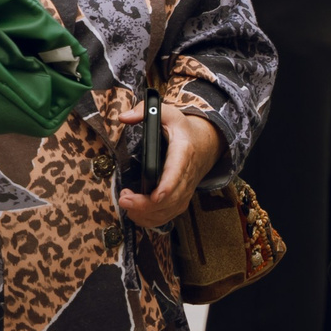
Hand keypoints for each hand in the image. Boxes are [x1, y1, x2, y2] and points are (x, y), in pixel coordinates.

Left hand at [115, 101, 221, 229]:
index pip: (177, 172)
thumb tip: (124, 118)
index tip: (154, 196)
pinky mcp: (182, 198)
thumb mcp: (167, 113)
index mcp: (183, 152)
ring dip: (146, 214)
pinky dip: (152, 220)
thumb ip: (145, 111)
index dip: (168, 187)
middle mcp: (187, 174)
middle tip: (124, 199)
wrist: (207, 143)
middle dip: (146, 205)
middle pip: (171, 198)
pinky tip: (136, 214)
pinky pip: (169, 215)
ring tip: (126, 204)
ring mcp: (186, 188)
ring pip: (169, 210)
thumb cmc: (183, 129)